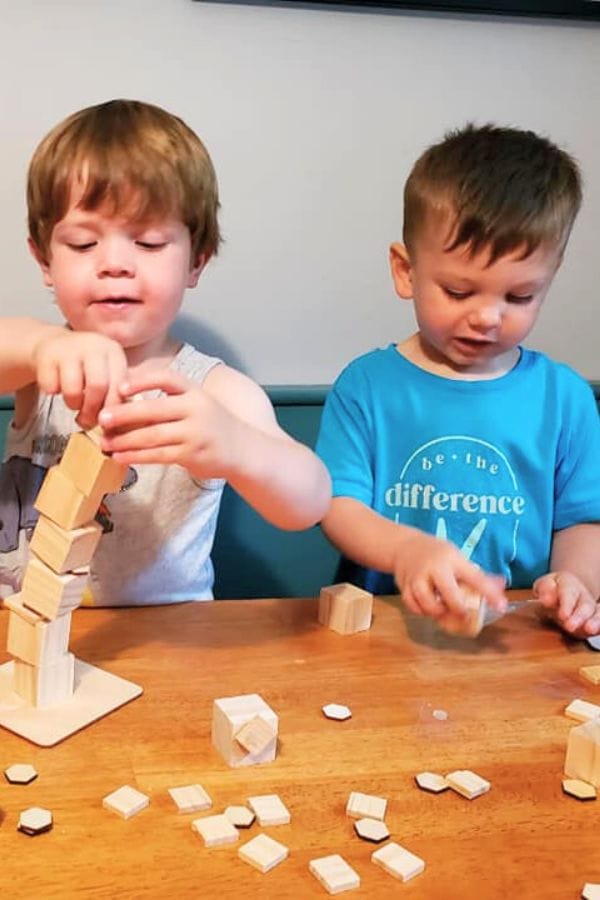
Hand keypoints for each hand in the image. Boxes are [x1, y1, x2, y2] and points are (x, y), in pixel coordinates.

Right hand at [32, 330, 127, 427]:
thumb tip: (114, 426)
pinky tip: (57, 387)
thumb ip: (113, 396)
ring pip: (73, 390)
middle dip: (92, 410)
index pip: (119, 386)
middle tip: (87, 421)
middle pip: (98, 387)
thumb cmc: (85, 368)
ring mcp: (69, 349)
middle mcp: (94, 346)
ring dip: (73, 404)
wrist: (53, 346)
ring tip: (73, 402)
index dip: (113, 409)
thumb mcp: (105, 375)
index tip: (106, 421)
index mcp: (114, 352)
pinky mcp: (47, 355)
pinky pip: (51, 387)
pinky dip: (53, 393)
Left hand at [97, 368, 242, 477]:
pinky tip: (120, 456)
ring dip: (125, 440)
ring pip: (152, 435)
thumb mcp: (197, 403)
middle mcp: (196, 409)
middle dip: (124, 414)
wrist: (242, 449)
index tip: (120, 385)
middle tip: (101, 418)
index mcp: (195, 392)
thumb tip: (125, 398)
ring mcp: (194, 433)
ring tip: (105, 442)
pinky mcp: (191, 454)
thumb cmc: (211, 424)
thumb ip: (169, 400)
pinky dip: (136, 456)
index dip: (143, 380)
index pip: (167, 379)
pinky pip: (157, 455)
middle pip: (154, 409)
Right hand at [393, 531, 506, 620]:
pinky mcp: (404, 586)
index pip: (475, 577)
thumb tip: (501, 585)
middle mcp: (435, 568)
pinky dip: (421, 611)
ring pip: (428, 603)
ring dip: (437, 612)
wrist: (405, 546)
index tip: (501, 606)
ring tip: (443, 611)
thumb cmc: (437, 554)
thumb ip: (476, 574)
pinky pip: (413, 606)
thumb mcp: (457, 557)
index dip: (489, 593)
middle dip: (459, 609)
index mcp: (452, 559)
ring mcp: (417, 577)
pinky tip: (427, 609)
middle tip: (464, 614)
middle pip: (449, 593)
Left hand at [533, 571, 599, 635]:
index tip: (563, 616)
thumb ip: (545, 590)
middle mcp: (583, 594)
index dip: (567, 604)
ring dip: (594, 622)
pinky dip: (599, 627)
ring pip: (597, 613)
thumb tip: (546, 600)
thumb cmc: (549, 591)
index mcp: (568, 582)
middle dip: (579, 616)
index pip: (569, 592)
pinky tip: (594, 631)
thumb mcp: (543, 586)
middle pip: (585, 604)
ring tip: (589, 629)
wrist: (558, 596)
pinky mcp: (595, 619)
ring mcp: (591, 607)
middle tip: (570, 627)